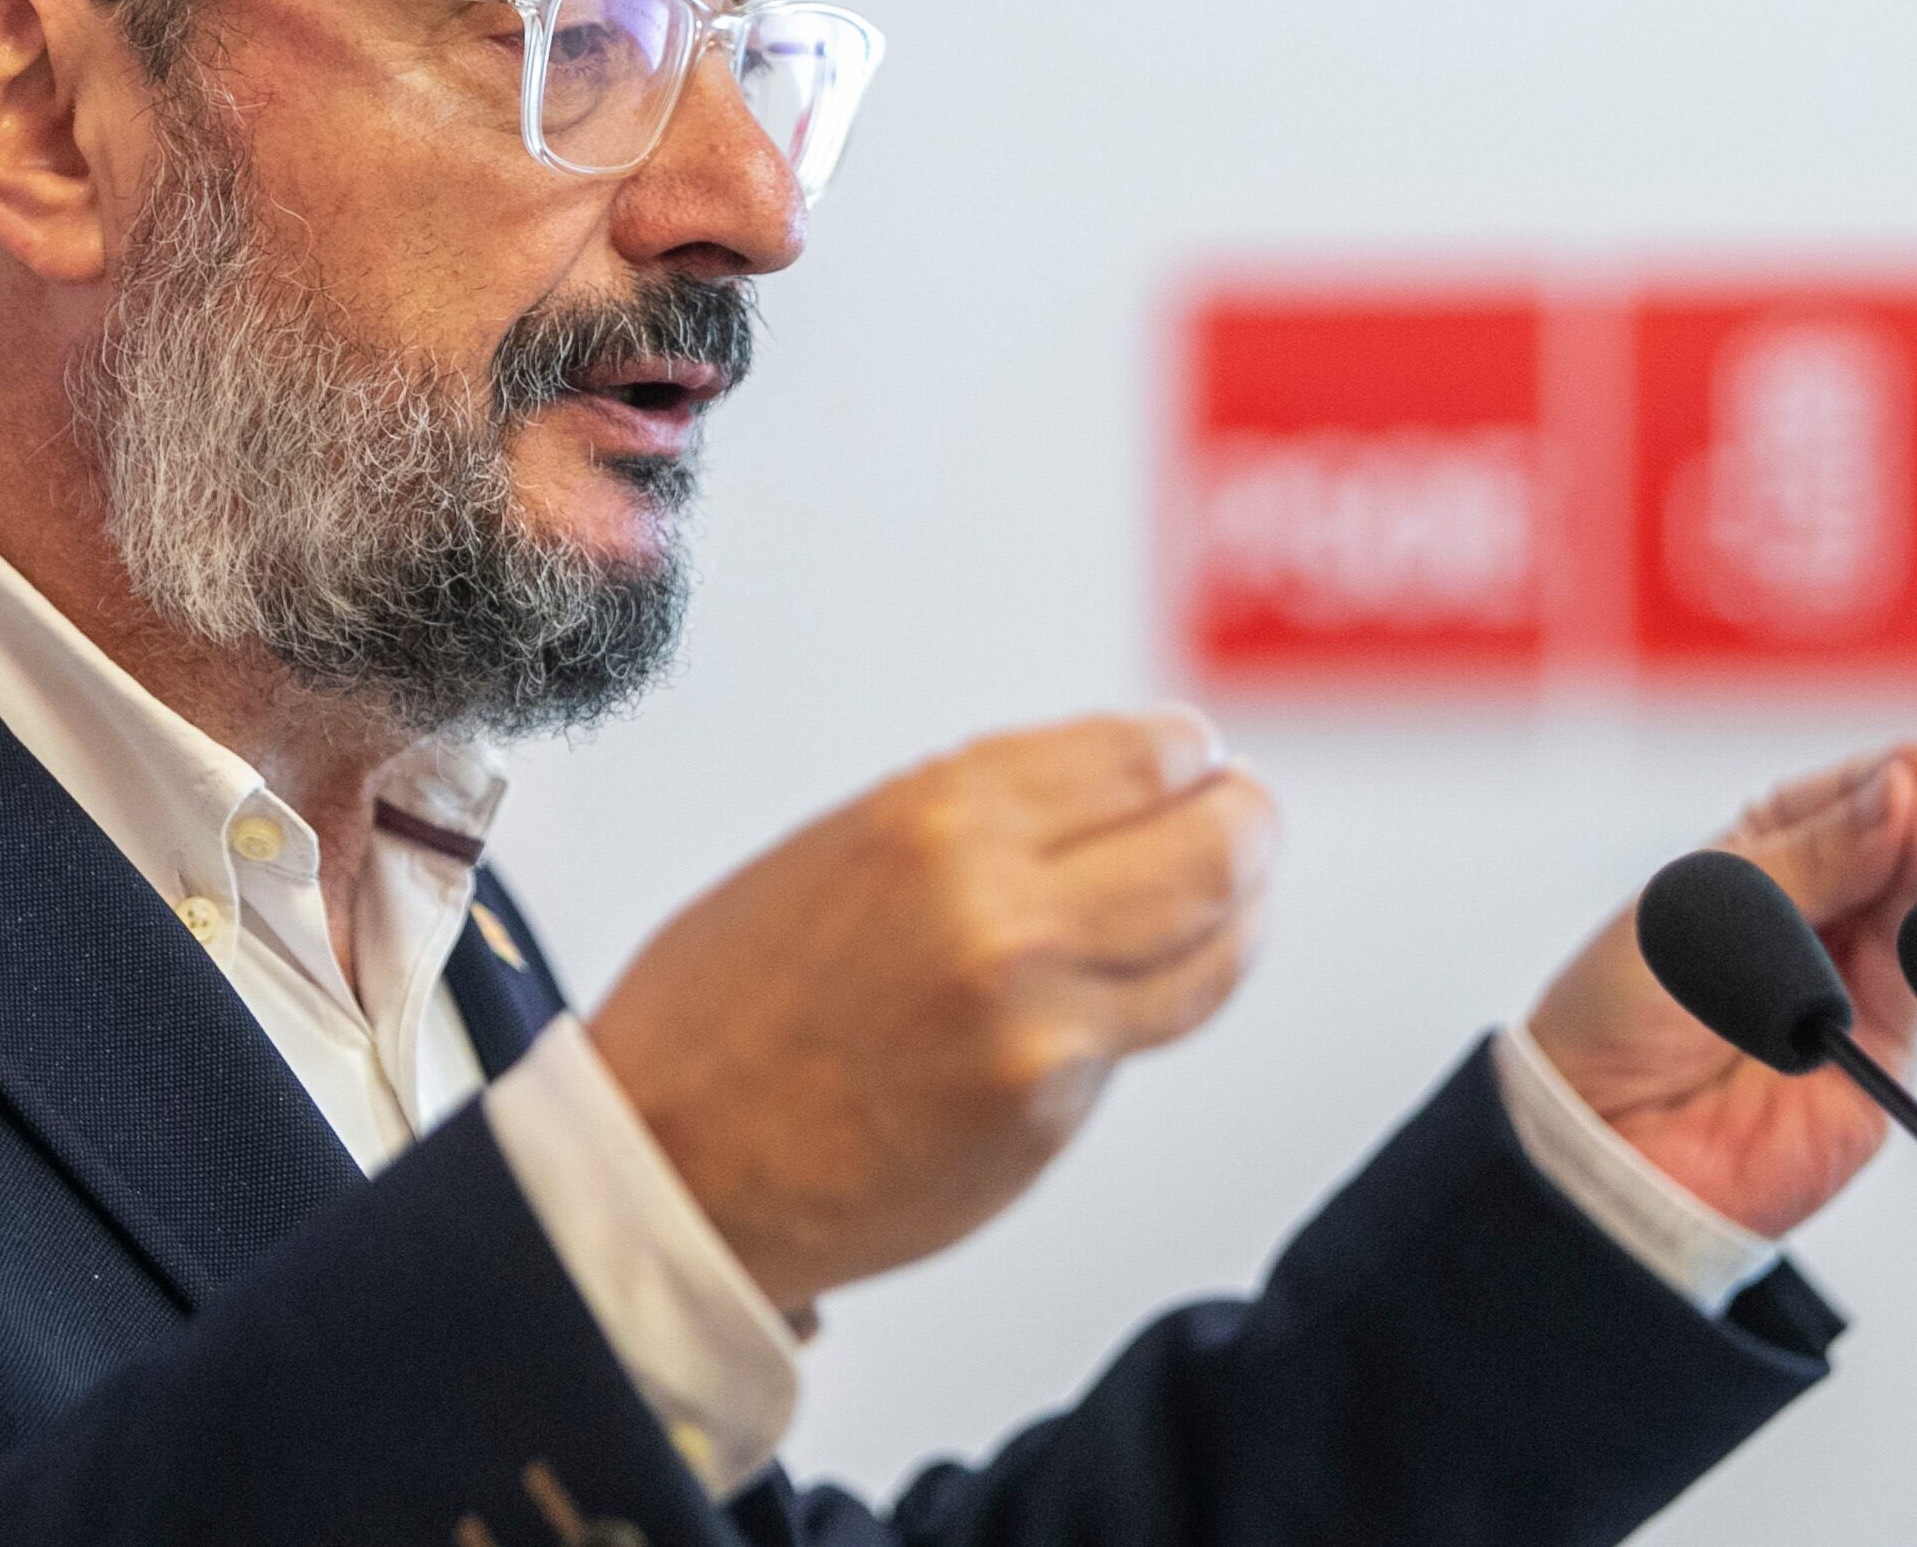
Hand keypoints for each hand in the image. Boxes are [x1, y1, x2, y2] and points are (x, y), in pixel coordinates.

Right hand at [588, 711, 1276, 1316]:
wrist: (670, 1162)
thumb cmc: (722, 1012)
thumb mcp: (833, 852)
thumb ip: (966, 822)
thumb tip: (1088, 800)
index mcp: (932, 821)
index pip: (1134, 758)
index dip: (1183, 754)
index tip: (1195, 754)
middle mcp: (1000, 911)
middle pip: (1210, 848)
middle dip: (1244, 823)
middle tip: (1246, 813)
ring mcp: (1039, 1024)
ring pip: (1210, 949)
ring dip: (1241, 911)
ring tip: (1240, 892)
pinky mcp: (1048, 1115)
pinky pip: (1141, 1036)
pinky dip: (1165, 997)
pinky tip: (1161, 977)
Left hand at [1527, 743, 1916, 1236]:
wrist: (1603, 1139)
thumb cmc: (1619, 1013)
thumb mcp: (1701, 909)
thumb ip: (1808, 860)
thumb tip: (1900, 794)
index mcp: (1753, 871)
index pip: (1836, 809)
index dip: (1884, 785)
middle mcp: (1809, 924)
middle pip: (1899, 857)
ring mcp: (1848, 987)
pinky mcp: (1877, 1054)